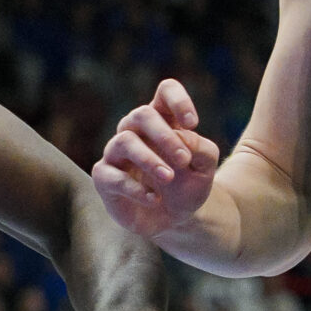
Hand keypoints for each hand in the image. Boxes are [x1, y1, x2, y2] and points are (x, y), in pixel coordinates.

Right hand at [95, 79, 220, 239]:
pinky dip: (135, 188)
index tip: (193, 123)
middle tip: (184, 160)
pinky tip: (154, 199)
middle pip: (142, 114)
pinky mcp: (104, 177)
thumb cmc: (189, 184)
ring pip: (124, 141)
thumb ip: (202, 149)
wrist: (176, 218)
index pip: (166, 91)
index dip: (179, 100)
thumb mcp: (205, 167)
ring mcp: (117, 153)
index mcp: (164, 119)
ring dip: (149, 159)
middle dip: (165, 136)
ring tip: (169, 178)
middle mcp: (136, 131)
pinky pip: (113, 176)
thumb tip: (183, 139)